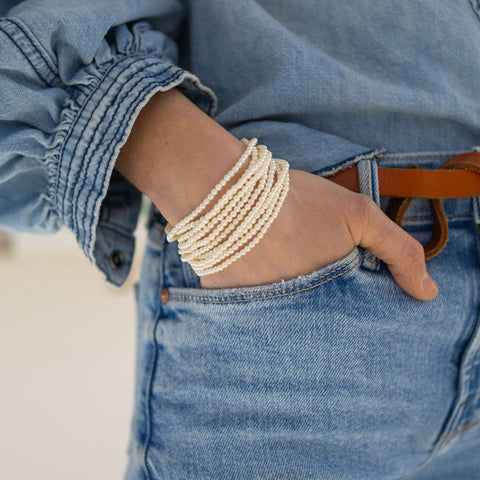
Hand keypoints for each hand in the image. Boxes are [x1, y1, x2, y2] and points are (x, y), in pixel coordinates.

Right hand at [199, 168, 437, 300]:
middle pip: (315, 325)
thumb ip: (399, 252)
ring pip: (283, 320)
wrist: (229, 193)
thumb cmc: (297, 201)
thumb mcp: (359, 215)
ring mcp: (259, 314)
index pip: (350, 320)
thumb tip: (428, 293)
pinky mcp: (229, 307)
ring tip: (281, 273)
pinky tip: (255, 274)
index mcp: (327, 299)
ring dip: (286, 304)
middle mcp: (293, 316)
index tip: (346, 289)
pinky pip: (249, 313)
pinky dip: (256, 299)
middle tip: (309, 276)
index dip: (351, 305)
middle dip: (319, 308)